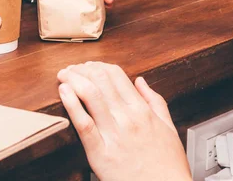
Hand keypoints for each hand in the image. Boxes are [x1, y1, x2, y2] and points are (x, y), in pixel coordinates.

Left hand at [57, 62, 191, 180]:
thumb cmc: (167, 166)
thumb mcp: (169, 128)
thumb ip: (155, 101)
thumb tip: (141, 80)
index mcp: (143, 111)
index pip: (116, 75)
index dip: (98, 66)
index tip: (89, 67)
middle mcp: (128, 118)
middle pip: (101, 80)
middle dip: (82, 69)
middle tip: (72, 69)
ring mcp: (114, 134)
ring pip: (91, 95)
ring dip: (74, 79)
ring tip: (64, 75)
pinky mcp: (100, 153)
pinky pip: (83, 124)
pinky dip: (72, 104)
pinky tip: (64, 92)